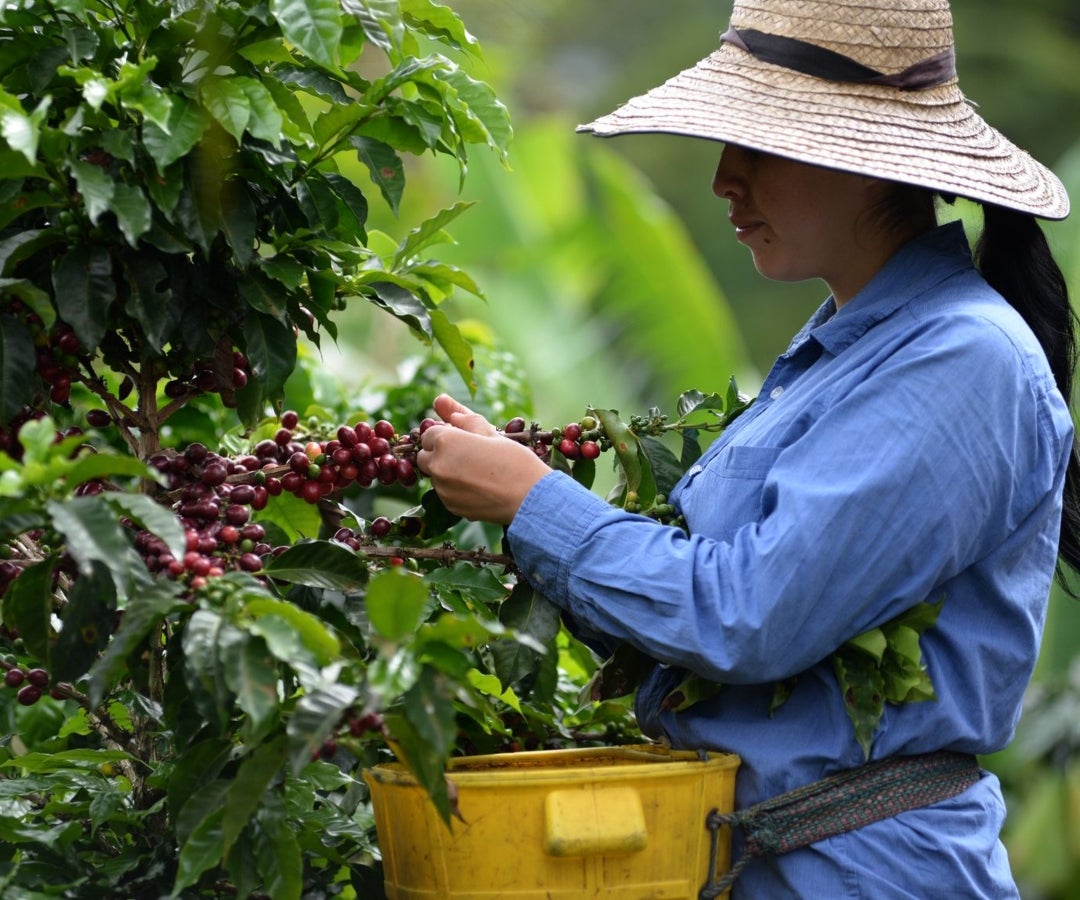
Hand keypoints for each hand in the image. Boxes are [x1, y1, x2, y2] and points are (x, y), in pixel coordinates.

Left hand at [417, 395, 550, 523]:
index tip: (464, 440)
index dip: (446, 435)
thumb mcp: (491, 434)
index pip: (429, 434)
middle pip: (425, 456)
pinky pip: (446, 494)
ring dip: (448, 472)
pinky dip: (456, 489)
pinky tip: (479, 488)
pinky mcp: (451, 507)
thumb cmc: (515, 460)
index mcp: (446, 441)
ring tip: (478, 473)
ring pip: (435, 477)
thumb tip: (441, 402)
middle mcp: (438, 465)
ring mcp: (442, 489)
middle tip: (468, 456)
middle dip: (439, 454)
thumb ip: (462, 418)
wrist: (530, 498)